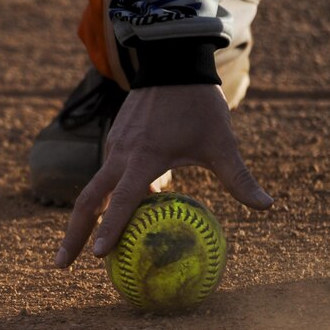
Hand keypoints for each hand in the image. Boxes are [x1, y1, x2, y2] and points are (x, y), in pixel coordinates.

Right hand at [54, 84, 272, 267]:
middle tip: (61, 266)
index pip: (122, 202)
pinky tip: (117, 211)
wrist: (171, 63)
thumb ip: (239, 178)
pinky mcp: (115, 140)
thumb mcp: (221, 143)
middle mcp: (120, 155)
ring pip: (93, 189)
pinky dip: (106, 198)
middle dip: (71, 236)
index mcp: (144, 158)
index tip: (98, 257)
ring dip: (84, 219)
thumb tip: (268, 207)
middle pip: (86, 201)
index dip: (109, 230)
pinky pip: (108, 175)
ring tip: (80, 249)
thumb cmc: (198, 105)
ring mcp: (114, 147)